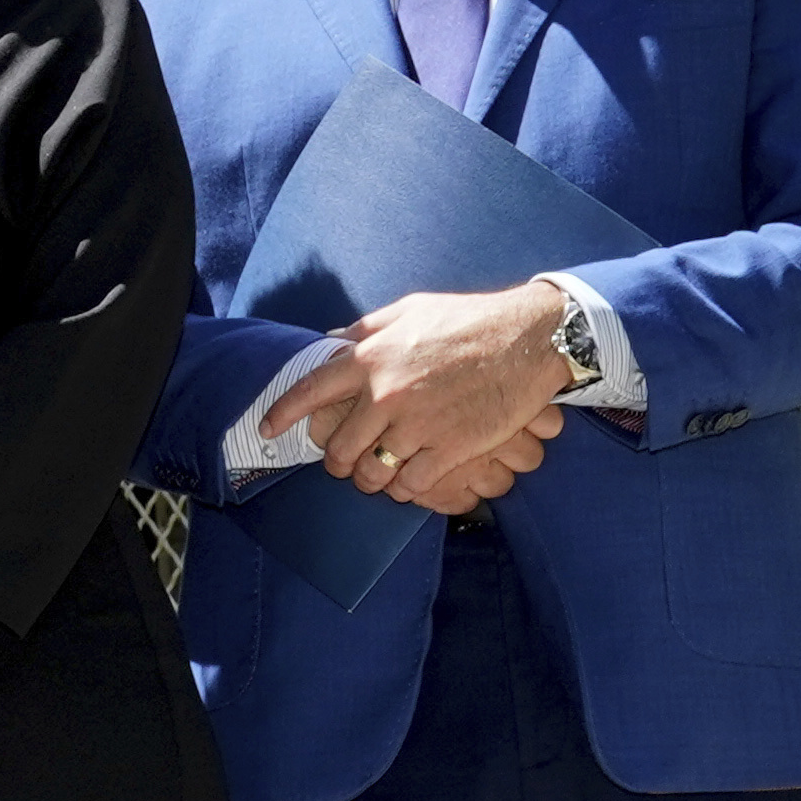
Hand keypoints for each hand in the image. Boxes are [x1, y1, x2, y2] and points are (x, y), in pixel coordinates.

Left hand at [263, 283, 566, 510]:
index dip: (283, 414)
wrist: (532, 339)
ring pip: (372, 472)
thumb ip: (366, 328)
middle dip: (335, 462)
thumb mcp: (411, 310)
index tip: (268, 429)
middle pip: (339, 447)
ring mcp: (417, 424)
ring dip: (368, 481)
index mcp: (370, 358)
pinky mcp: (450, 448)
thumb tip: (331, 340)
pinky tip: (408, 485)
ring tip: (374, 479)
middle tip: (342, 465)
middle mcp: (386, 394)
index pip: (310, 391)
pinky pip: (411, 484)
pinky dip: (405, 490)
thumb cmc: (471, 320)